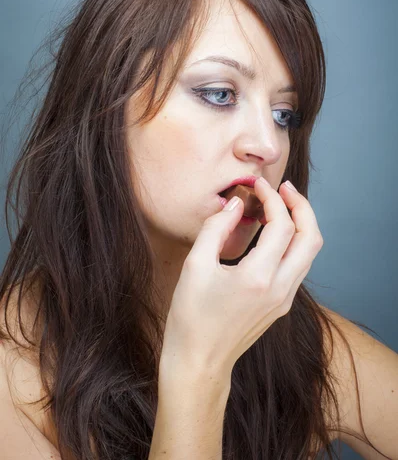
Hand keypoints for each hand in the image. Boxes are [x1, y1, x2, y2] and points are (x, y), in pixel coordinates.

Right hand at [161, 178, 323, 375]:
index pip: (282, 225)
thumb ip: (216, 228)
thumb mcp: (195, 266)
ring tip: (281, 204)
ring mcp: (284, 299)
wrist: (199, 361)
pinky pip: (299, 266)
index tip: (257, 184)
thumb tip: (235, 204)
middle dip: (301, 206)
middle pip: (311, 237)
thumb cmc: (190, 316)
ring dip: (302, 223)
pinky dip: (294, 242)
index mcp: (259, 277)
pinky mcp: (281, 305)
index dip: (272, 198)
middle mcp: (280, 288)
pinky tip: (274, 233)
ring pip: (310, 252)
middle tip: (283, 188)